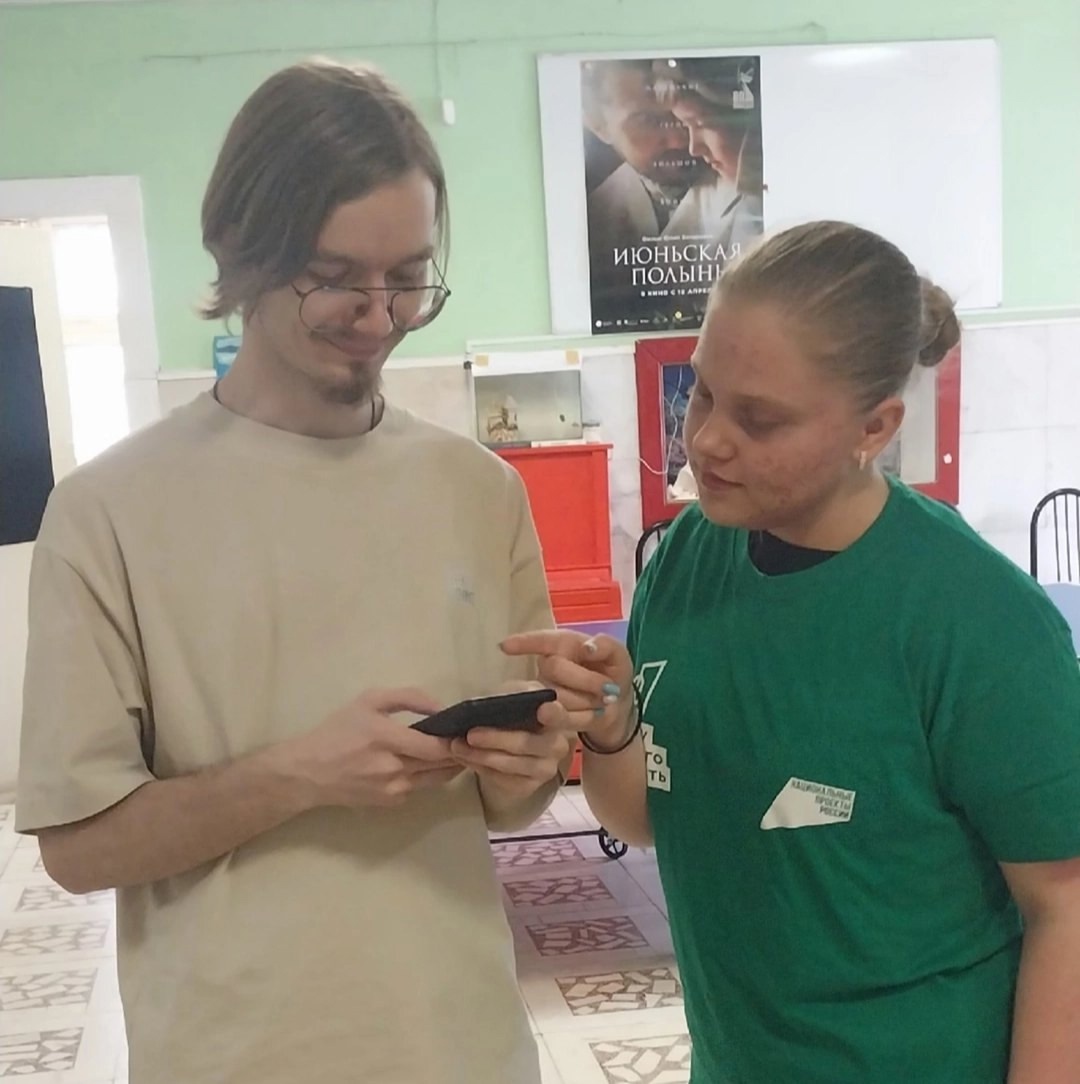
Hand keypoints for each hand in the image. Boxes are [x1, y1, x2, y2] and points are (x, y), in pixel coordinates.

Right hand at [282, 688, 464, 809]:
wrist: (308, 772)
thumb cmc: (338, 731)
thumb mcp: (368, 701)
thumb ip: (408, 697)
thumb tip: (440, 707)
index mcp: (385, 738)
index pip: (434, 746)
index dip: (455, 741)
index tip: (465, 730)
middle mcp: (392, 767)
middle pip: (441, 765)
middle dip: (458, 753)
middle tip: (466, 740)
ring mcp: (392, 789)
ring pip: (435, 779)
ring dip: (449, 766)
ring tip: (453, 751)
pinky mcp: (390, 802)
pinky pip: (418, 787)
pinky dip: (426, 776)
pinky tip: (424, 764)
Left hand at [450, 681, 574, 801]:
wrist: (511, 744)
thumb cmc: (514, 714)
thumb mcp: (514, 695)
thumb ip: (515, 693)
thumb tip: (508, 697)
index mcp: (556, 718)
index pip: (560, 715)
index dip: (553, 713)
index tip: (542, 709)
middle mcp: (557, 745)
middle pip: (526, 744)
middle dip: (496, 739)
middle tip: (470, 734)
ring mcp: (544, 769)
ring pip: (510, 765)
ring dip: (481, 756)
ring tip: (458, 747)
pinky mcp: (528, 787)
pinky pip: (502, 780)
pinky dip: (480, 768)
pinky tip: (465, 758)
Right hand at [501, 631, 635, 749]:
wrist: (616, 708)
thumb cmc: (613, 673)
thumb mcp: (619, 656)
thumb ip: (608, 645)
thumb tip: (587, 648)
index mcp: (564, 644)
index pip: (542, 640)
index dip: (523, 643)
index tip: (504, 647)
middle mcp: (549, 665)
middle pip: (554, 666)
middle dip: (585, 679)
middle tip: (608, 688)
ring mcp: (546, 691)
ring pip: (556, 694)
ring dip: (585, 700)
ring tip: (602, 701)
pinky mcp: (549, 716)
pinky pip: (561, 717)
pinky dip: (583, 717)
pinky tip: (595, 714)